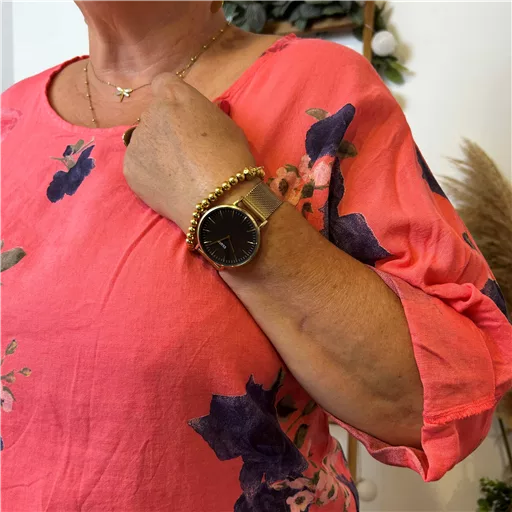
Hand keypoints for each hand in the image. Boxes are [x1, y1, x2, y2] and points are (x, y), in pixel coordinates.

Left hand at [123, 73, 255, 231]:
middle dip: (166, 128)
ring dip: (157, 151)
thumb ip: (203, 114)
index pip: (163, 83)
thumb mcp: (226, 124)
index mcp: (174, 95)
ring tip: (178, 173)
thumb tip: (198, 117)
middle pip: (154, 115)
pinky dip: (150, 173)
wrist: (218, 200)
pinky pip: (139, 165)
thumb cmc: (230, 159)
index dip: (174, 101)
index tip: (183, 117)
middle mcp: (149, 113)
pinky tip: (169, 185)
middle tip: (185, 151)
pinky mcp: (129, 168)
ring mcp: (136, 142)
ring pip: (145, 142)